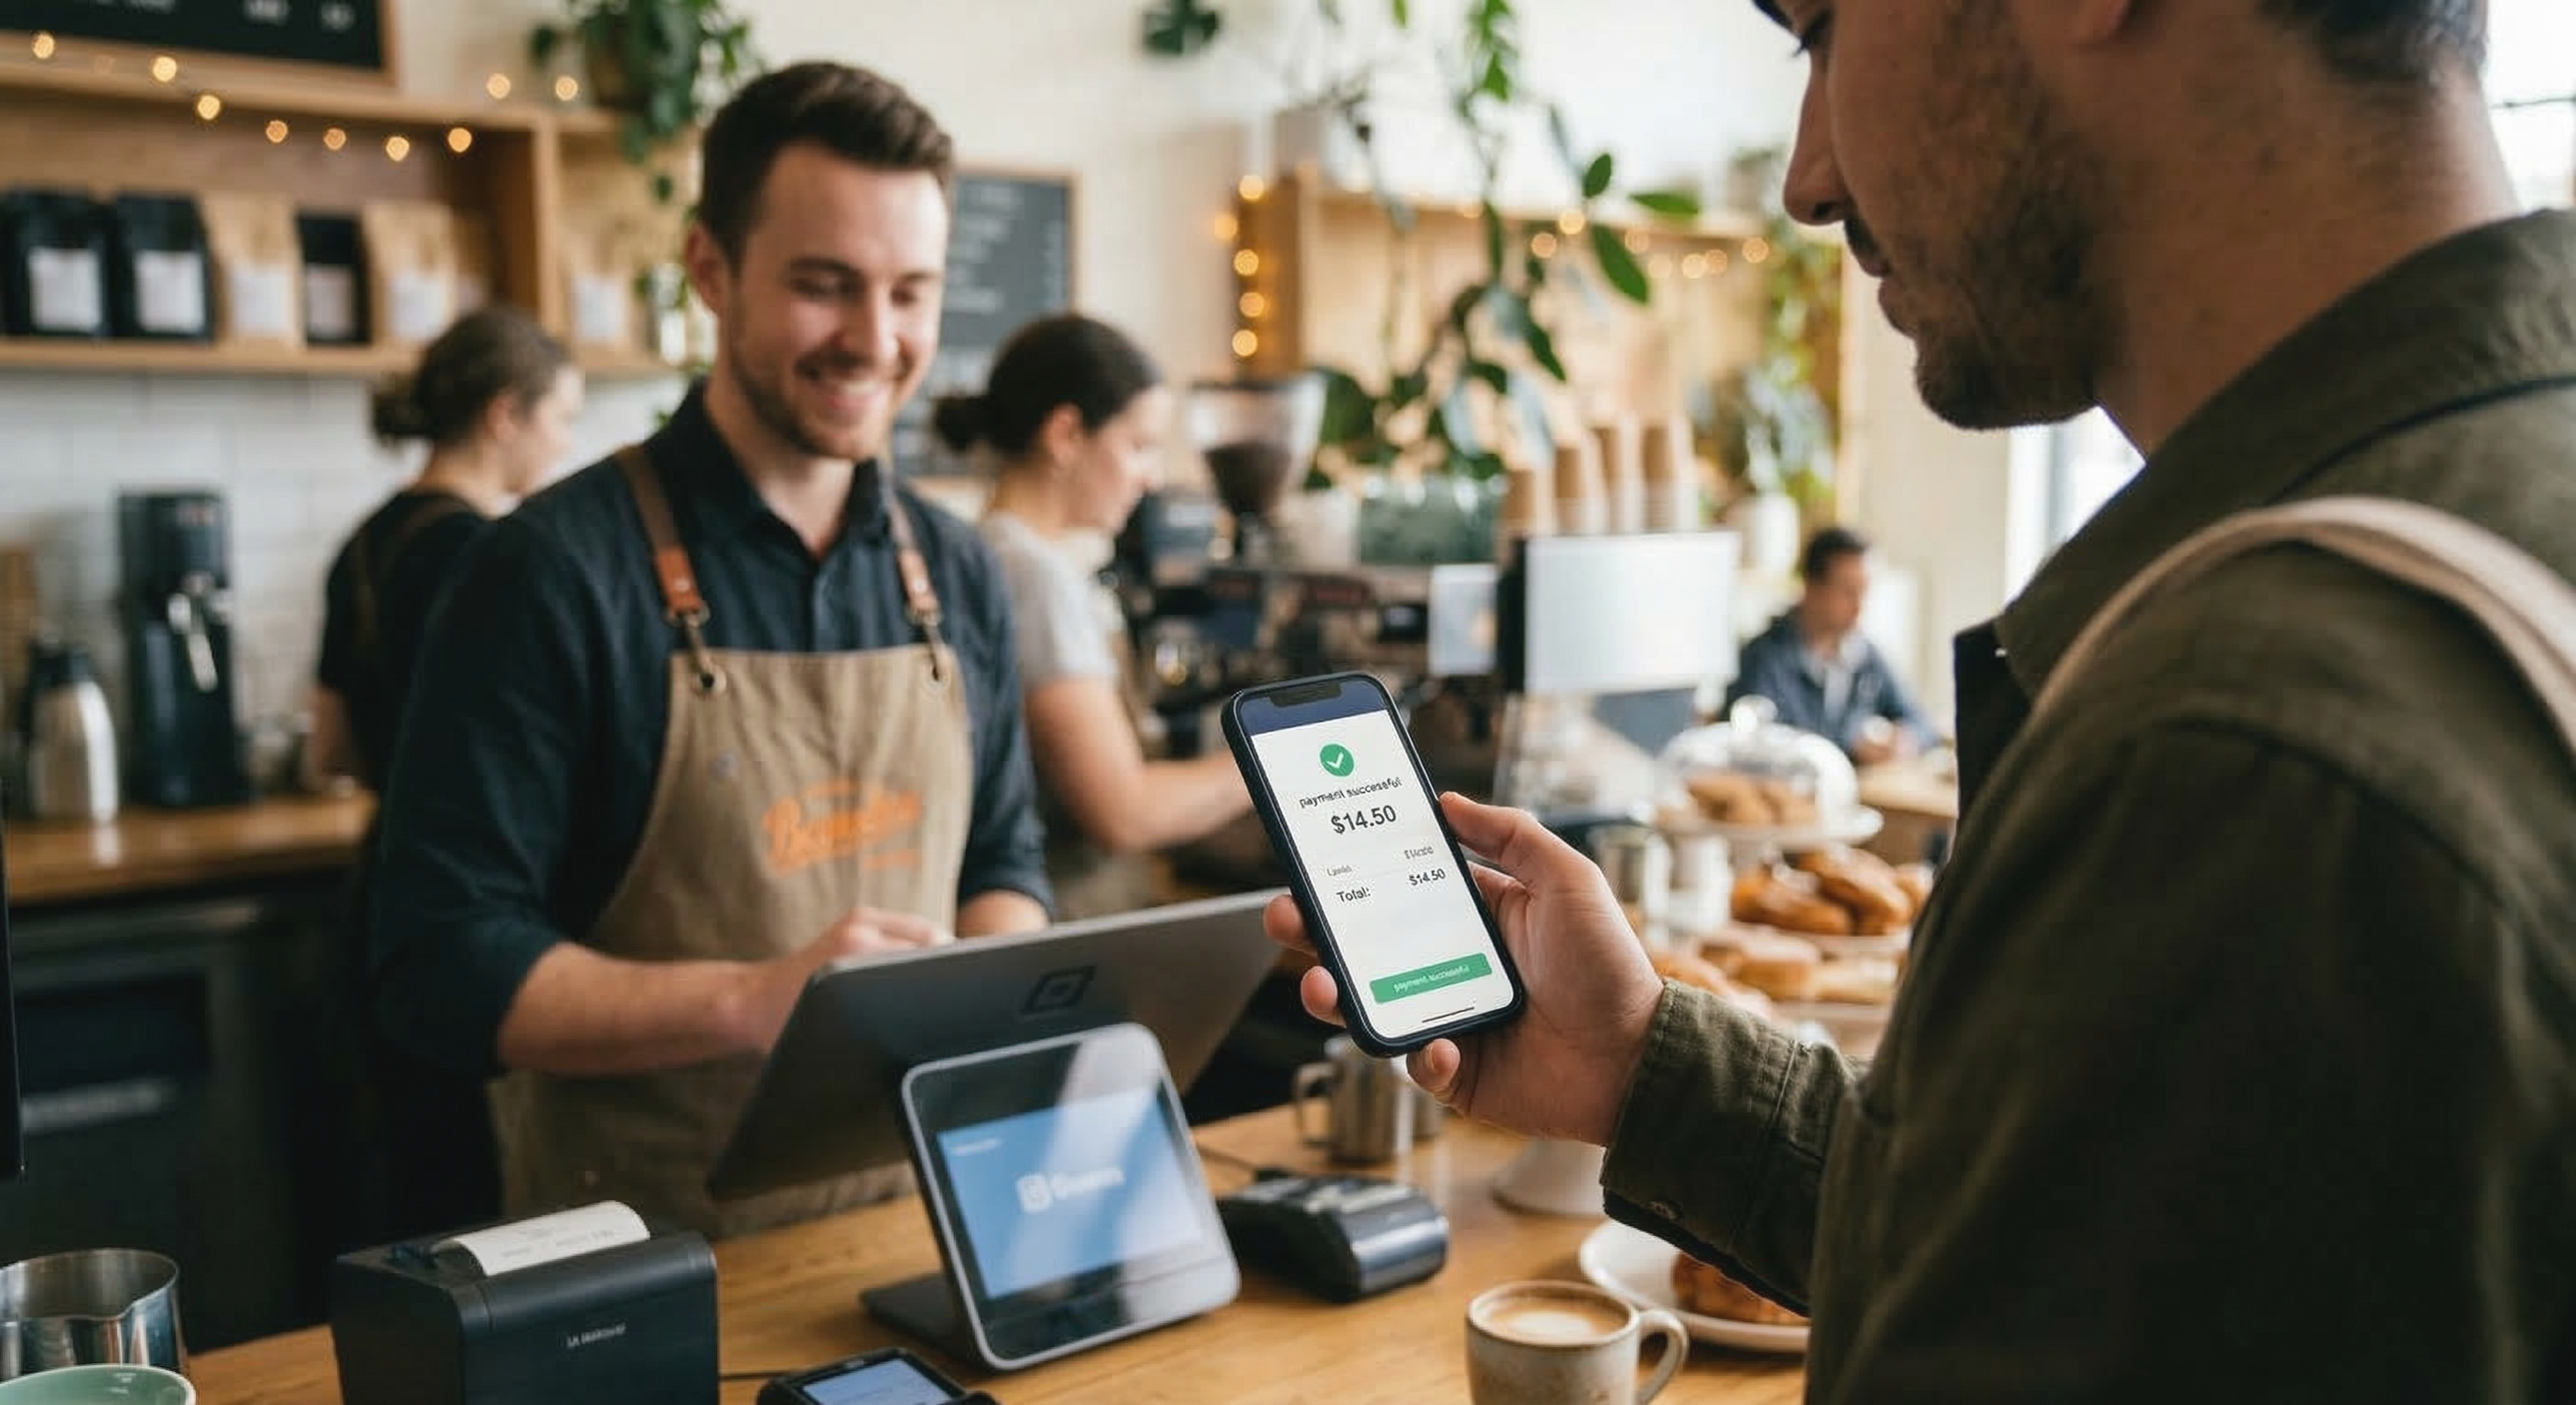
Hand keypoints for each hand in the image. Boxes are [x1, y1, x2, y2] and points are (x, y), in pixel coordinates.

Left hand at [741, 908, 946, 1051]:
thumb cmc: (785, 1027)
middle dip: (952, 965)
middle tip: (963, 995)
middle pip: (933, 940)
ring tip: (946, 984)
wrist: (749, 1002)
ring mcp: (860, 920)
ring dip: (939, 953)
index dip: (955, 977)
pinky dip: (922, 946)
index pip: (928, 955)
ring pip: (925, 931)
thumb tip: (923, 1033)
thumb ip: (878, 1029)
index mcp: (856, 957)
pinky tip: (925, 971)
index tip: (969, 996)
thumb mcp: (833, 1037)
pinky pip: (908, 928)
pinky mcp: (858, 918)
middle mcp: (860, 932)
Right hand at [1265, 793, 1665, 1146]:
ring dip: (1335, 993)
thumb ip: (1512, 834)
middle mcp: (1451, 966)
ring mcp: (1447, 1019)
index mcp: (1475, 917)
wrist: (1638, 1061)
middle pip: (1363, 945)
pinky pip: (1416, 1065)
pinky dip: (1421, 1056)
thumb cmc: (1610, 969)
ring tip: (1322, 982)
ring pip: (1368, 1006)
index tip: (1315, 851)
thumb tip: (1449, 800)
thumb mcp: (1568, 880)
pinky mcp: (1456, 1073)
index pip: (1397, 888)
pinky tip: (1442, 1045)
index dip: (1353, 872)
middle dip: (1315, 929)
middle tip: (1287, 913)